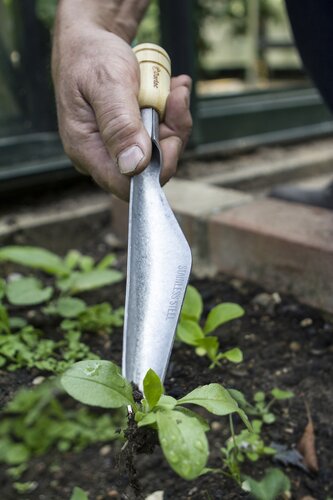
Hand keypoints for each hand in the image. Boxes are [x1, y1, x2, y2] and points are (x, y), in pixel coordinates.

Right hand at [52, 6, 191, 199]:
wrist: (88, 41)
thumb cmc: (91, 57)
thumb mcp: (107, 83)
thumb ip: (120, 124)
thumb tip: (133, 165)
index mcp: (86, 150)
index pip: (127, 185)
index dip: (157, 166)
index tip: (170, 130)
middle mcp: (100, 156)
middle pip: (149, 170)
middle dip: (171, 135)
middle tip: (175, 96)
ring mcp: (115, 149)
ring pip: (159, 153)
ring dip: (174, 120)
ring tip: (174, 88)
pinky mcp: (128, 139)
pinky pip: (158, 138)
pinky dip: (170, 115)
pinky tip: (171, 91)